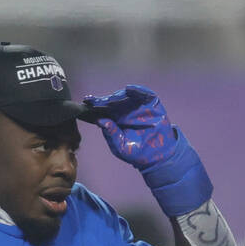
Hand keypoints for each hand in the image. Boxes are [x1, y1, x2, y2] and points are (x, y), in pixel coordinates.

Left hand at [84, 85, 211, 216]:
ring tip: (111, 97)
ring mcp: (139, 106)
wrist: (157, 156)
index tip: (87, 100)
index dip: (96, 103)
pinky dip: (138, 90)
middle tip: (97, 100)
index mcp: (116, 119)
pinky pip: (145, 94)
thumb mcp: (120, 146)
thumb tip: (100, 121)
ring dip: (119, 94)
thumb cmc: (136, 152)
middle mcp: (126, 110)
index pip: (104, 109)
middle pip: (114, 100)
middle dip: (105, 99)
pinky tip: (129, 89)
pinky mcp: (152, 104)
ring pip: (127, 96)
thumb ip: (111, 133)